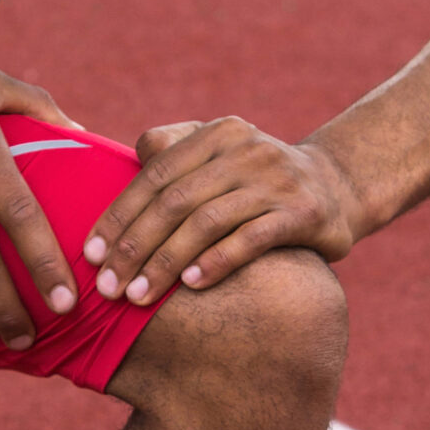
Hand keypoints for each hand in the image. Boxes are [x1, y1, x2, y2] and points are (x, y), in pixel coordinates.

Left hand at [83, 118, 363, 305]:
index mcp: (217, 133)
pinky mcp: (304, 211)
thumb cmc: (258, 179)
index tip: (90, 254)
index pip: (155, 175)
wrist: (338, 187)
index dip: (119, 215)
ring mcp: (277, 179)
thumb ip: (172, 153)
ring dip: (166, 261)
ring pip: (207, 221)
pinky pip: (252, 238)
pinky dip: (218, 260)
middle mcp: (246, 149)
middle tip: (107, 287)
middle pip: (175, 200)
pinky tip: (191, 285)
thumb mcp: (219, 155)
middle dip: (135, 246)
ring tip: (138, 296)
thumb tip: (121, 164)